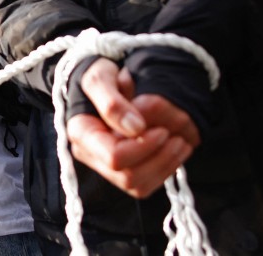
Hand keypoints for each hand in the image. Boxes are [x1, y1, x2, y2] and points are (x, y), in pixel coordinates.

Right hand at [65, 58, 197, 198]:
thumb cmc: (101, 77)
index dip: (142, 147)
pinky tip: (176, 151)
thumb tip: (135, 128)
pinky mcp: (121, 170)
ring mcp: (106, 166)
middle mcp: (90, 154)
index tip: (162, 129)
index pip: (114, 156)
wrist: (105, 82)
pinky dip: (165, 170)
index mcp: (82, 133)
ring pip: (138, 186)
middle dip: (158, 158)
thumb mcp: (101, 78)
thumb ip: (112, 102)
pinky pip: (145, 185)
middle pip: (128, 176)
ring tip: (181, 143)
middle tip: (175, 136)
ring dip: (165, 166)